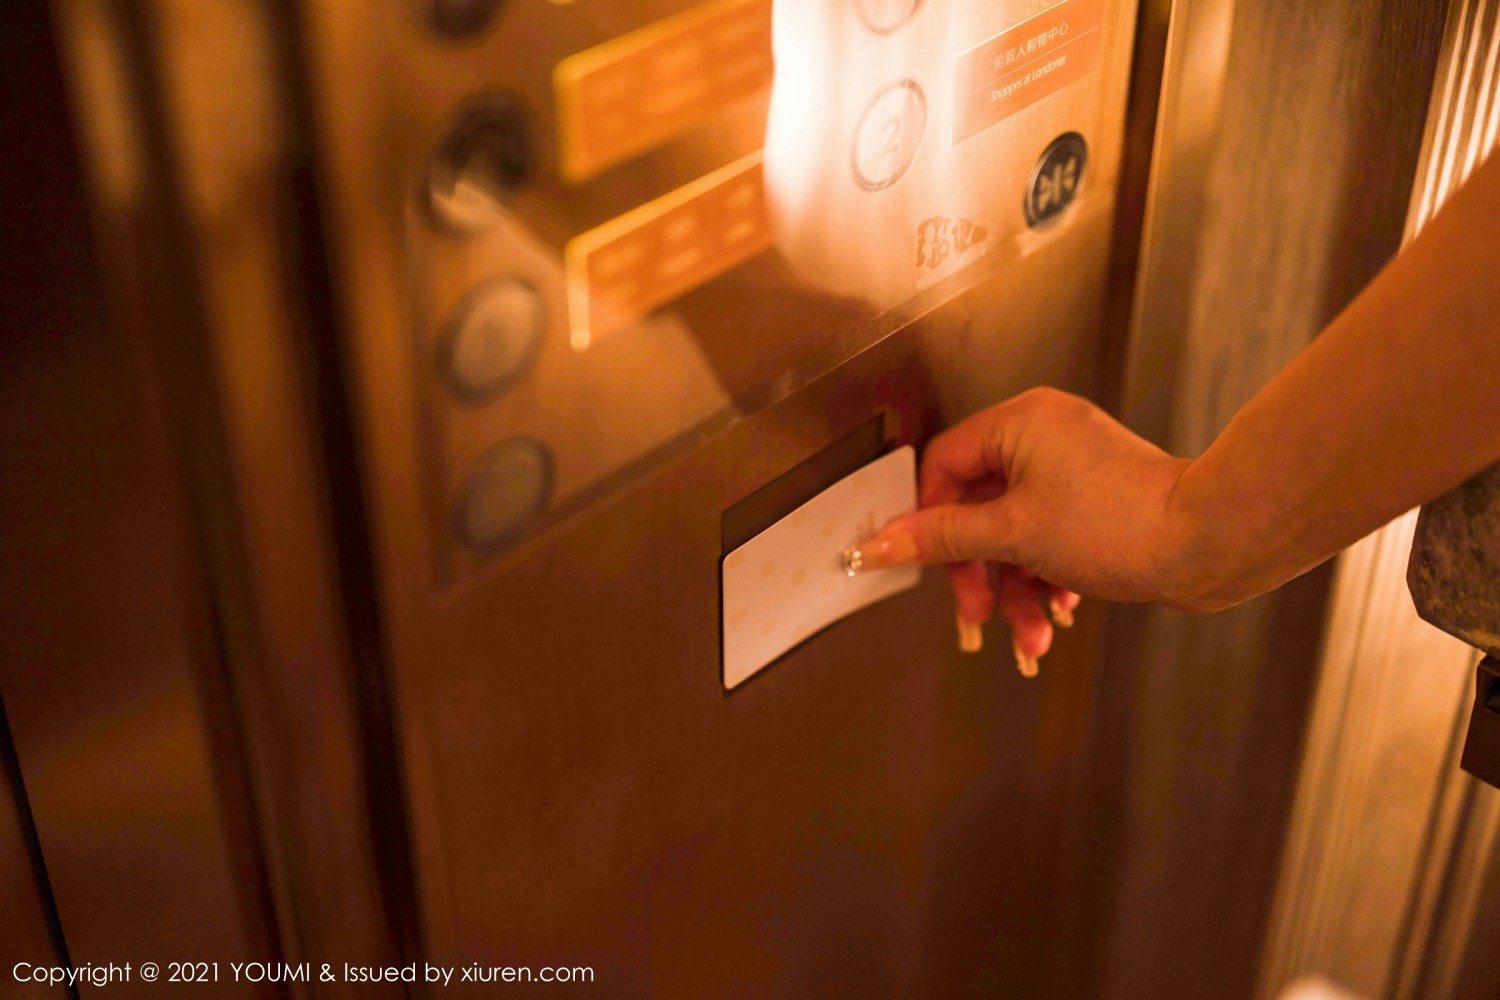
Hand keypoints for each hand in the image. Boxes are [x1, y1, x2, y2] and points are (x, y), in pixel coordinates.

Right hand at [849, 388, 1196, 670]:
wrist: (1210, 543)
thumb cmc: (1124, 523)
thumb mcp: (1014, 534)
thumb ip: (941, 538)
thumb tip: (880, 542)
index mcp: (1019, 422)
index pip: (943, 465)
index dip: (928, 521)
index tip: (923, 564)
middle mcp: (1045, 435)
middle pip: (978, 508)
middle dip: (979, 572)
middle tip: (977, 613)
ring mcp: (1073, 468)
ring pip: (1015, 533)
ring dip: (1015, 589)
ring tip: (1030, 634)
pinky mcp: (1096, 501)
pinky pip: (1048, 538)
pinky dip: (1046, 578)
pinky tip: (1059, 612)